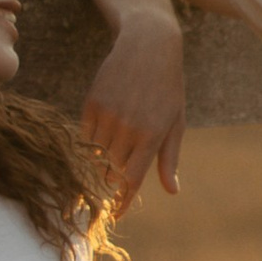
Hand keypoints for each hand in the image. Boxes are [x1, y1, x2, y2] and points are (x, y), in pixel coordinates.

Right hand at [80, 8, 188, 205]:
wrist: (148, 44)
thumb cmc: (168, 87)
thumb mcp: (176, 122)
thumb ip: (170, 158)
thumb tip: (172, 190)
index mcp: (152, 136)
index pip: (132, 180)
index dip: (122, 201)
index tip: (115, 215)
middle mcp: (129, 128)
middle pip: (110, 171)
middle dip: (106, 188)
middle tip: (100, 201)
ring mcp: (109, 115)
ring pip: (95, 155)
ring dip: (96, 168)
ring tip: (96, 176)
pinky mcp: (92, 103)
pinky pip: (85, 135)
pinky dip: (88, 146)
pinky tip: (92, 149)